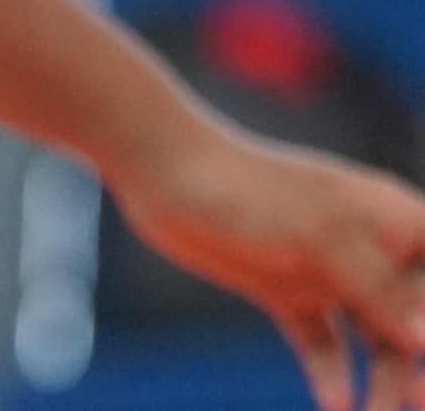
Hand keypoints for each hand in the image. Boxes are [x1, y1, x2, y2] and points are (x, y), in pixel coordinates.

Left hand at [110, 113, 424, 409]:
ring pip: (375, 341)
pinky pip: (324, 345)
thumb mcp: (321, 238)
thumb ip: (379, 290)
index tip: (422, 347)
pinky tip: (335, 404)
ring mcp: (329, 271)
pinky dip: (332, 375)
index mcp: (393, 217)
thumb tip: (423, 342)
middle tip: (415, 402)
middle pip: (415, 318)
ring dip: (382, 382)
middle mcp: (370, 247)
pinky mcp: (287, 291)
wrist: (160, 171)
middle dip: (418, 364)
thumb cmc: (249, 189)